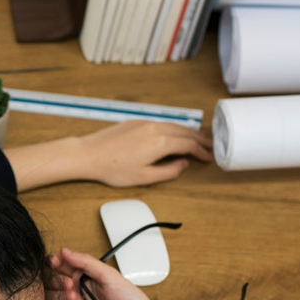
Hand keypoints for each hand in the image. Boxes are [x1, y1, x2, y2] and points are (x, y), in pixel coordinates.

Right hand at [45, 248, 164, 299]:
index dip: (54, 262)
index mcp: (84, 276)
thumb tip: (65, 251)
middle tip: (68, 284)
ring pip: (48, 299)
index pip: (61, 265)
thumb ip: (86, 262)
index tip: (55, 262)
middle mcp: (75, 290)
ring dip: (53, 296)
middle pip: (51, 281)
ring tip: (69, 299)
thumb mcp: (110, 275)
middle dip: (54, 280)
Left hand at [79, 120, 212, 186]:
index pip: (189, 145)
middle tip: (210, 145)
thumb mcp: (144, 177)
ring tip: (197, 137)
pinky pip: (162, 122)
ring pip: (173, 125)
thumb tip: (183, 165)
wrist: (89, 154)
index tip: (208, 158)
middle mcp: (155, 129)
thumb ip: (168, 172)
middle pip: (185, 131)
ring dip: (188, 131)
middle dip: (199, 139)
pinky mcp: (136, 122)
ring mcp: (145, 123)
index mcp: (161, 143)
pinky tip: (173, 133)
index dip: (201, 152)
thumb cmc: (113, 168)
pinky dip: (173, 128)